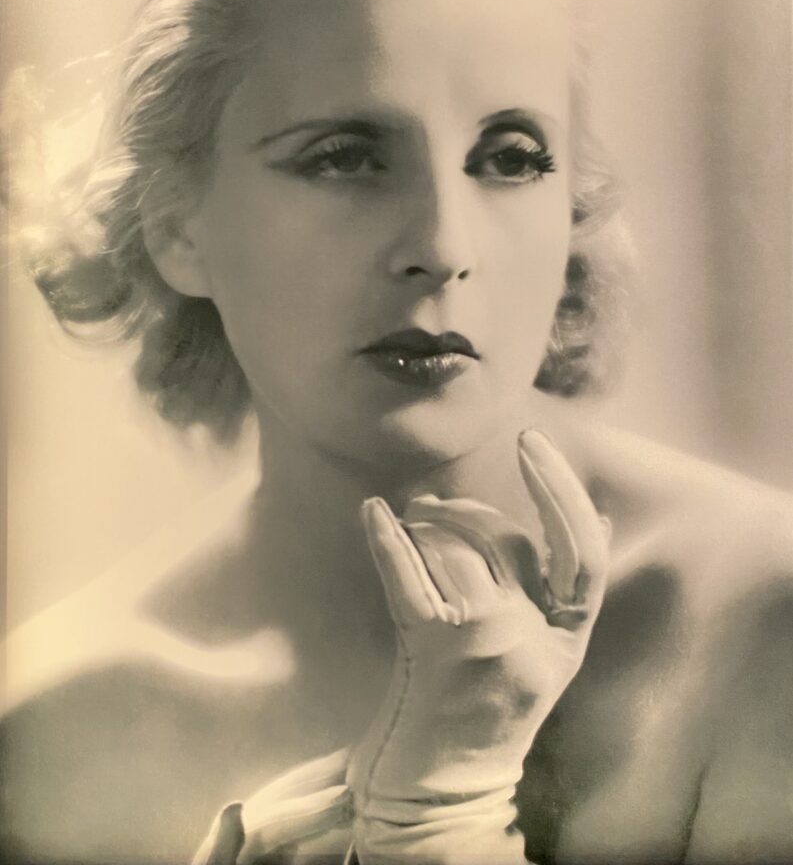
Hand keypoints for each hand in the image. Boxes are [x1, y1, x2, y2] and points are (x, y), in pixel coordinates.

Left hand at [347, 429, 609, 862]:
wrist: (441, 788)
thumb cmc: (487, 708)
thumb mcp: (548, 655)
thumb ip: (567, 591)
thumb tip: (601, 517)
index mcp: (567, 640)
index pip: (584, 553)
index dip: (563, 492)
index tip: (533, 445)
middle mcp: (534, 641)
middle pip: (510, 541)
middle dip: (470, 508)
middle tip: (430, 504)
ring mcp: (485, 646)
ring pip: (460, 550)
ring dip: (429, 522)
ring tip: (408, 518)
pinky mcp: (433, 652)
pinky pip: (409, 574)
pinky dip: (386, 538)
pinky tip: (374, 512)